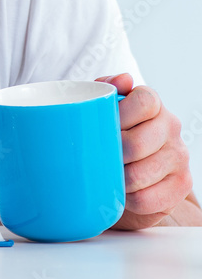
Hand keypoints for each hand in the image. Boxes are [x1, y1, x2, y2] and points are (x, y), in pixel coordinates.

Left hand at [96, 73, 192, 228]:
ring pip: (140, 174)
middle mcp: (171, 127)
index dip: (120, 114)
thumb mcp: (101, 107)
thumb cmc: (108, 131)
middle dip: (111, 154)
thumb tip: (123, 79)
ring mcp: (179, 156)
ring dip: (116, 178)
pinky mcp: (181, 184)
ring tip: (106, 174)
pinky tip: (121, 191)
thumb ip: (106, 89)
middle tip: (96, 157)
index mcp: (153, 104)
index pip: (145, 101)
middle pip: (137, 143)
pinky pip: (148, 198)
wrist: (125, 167)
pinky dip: (128, 199)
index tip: (102, 125)